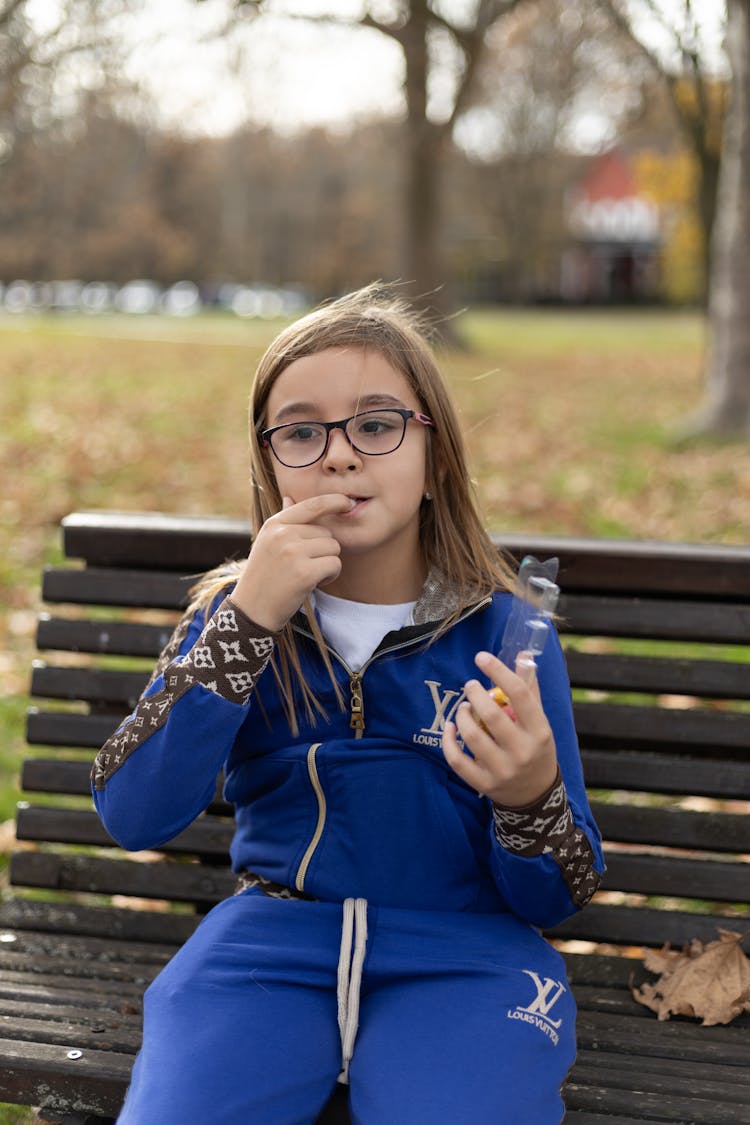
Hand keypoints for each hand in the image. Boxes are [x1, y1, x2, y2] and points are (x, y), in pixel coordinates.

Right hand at [231, 493, 353, 630]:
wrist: (251, 610)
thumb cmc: (263, 577)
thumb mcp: (266, 543)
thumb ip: (283, 521)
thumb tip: (289, 497)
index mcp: (274, 525)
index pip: (311, 505)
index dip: (333, 501)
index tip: (347, 502)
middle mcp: (283, 534)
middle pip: (327, 532)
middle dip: (324, 550)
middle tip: (304, 566)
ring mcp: (293, 553)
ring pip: (333, 548)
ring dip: (328, 563)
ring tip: (307, 575)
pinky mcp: (304, 573)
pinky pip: (334, 565)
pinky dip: (330, 576)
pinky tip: (313, 583)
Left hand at [441, 651, 557, 807]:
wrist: (535, 794)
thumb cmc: (536, 747)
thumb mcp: (539, 720)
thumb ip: (530, 688)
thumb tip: (523, 654)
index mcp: (540, 731)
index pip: (520, 695)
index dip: (499, 671)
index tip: (481, 657)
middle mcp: (523, 751)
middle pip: (492, 716)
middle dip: (475, 694)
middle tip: (470, 686)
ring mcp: (502, 770)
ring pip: (473, 737)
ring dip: (462, 716)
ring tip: (463, 708)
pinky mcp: (484, 783)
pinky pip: (458, 761)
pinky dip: (449, 742)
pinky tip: (450, 728)